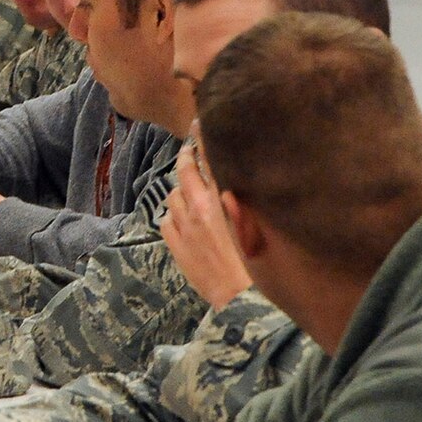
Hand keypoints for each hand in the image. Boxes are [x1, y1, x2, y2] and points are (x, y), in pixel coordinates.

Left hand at [160, 139, 252, 309]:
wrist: (238, 297)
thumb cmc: (255, 264)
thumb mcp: (255, 226)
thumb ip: (240, 201)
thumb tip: (229, 184)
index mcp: (219, 201)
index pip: (207, 160)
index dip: (201, 139)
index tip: (198, 124)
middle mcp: (197, 209)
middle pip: (184, 172)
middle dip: (186, 158)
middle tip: (189, 151)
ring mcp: (182, 227)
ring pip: (173, 195)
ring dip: (180, 190)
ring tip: (189, 190)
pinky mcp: (174, 244)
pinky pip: (166, 220)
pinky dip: (173, 215)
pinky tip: (182, 218)